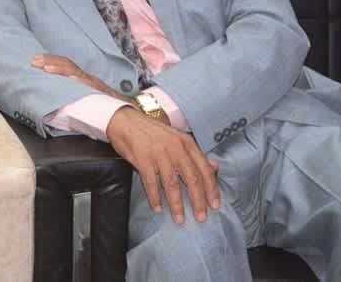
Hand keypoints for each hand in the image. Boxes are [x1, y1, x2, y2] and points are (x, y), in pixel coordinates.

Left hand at [30, 54, 131, 103]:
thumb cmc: (106, 113)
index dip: (51, 62)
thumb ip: (74, 100)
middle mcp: (87, 79)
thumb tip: (55, 105)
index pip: (66, 67)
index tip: (37, 61)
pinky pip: (83, 81)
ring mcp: (92, 83)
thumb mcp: (87, 102)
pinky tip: (63, 75)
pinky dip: (72, 76)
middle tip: (33, 60)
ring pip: (73, 70)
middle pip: (67, 64)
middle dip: (49, 61)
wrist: (126, 116)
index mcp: (83, 81)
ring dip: (57, 67)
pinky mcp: (96, 90)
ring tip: (43, 67)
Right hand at [107, 107, 219, 224]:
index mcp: (186, 143)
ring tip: (179, 219)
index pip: (203, 169)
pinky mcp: (142, 158)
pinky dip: (155, 197)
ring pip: (171, 183)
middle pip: (191, 178)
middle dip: (197, 201)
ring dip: (176, 204)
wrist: (125, 121)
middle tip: (201, 217)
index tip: (215, 205)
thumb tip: (214, 167)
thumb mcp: (177, 139)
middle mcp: (175, 147)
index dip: (211, 189)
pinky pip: (151, 182)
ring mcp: (158, 153)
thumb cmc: (152, 132)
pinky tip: (157, 208)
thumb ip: (194, 154)